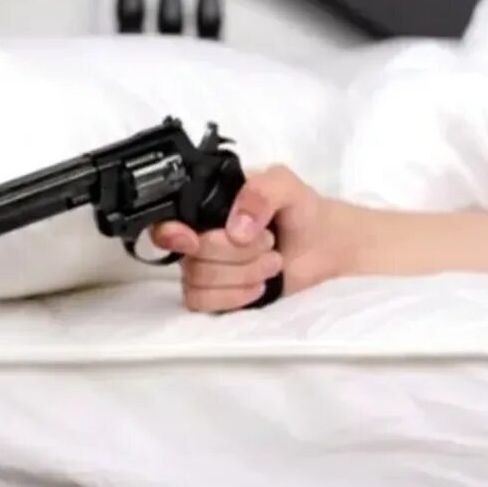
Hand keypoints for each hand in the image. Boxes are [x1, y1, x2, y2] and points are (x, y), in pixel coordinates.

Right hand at [151, 164, 345, 311]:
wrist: (324, 245)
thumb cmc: (300, 210)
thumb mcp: (285, 183)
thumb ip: (261, 191)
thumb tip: (236, 230)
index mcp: (203, 204)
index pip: (164, 221)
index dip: (171, 234)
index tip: (193, 240)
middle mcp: (198, 236)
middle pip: (191, 255)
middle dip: (237, 252)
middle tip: (268, 241)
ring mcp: (205, 268)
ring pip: (197, 280)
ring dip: (242, 274)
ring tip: (272, 262)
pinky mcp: (216, 295)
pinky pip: (202, 303)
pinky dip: (233, 297)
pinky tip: (259, 286)